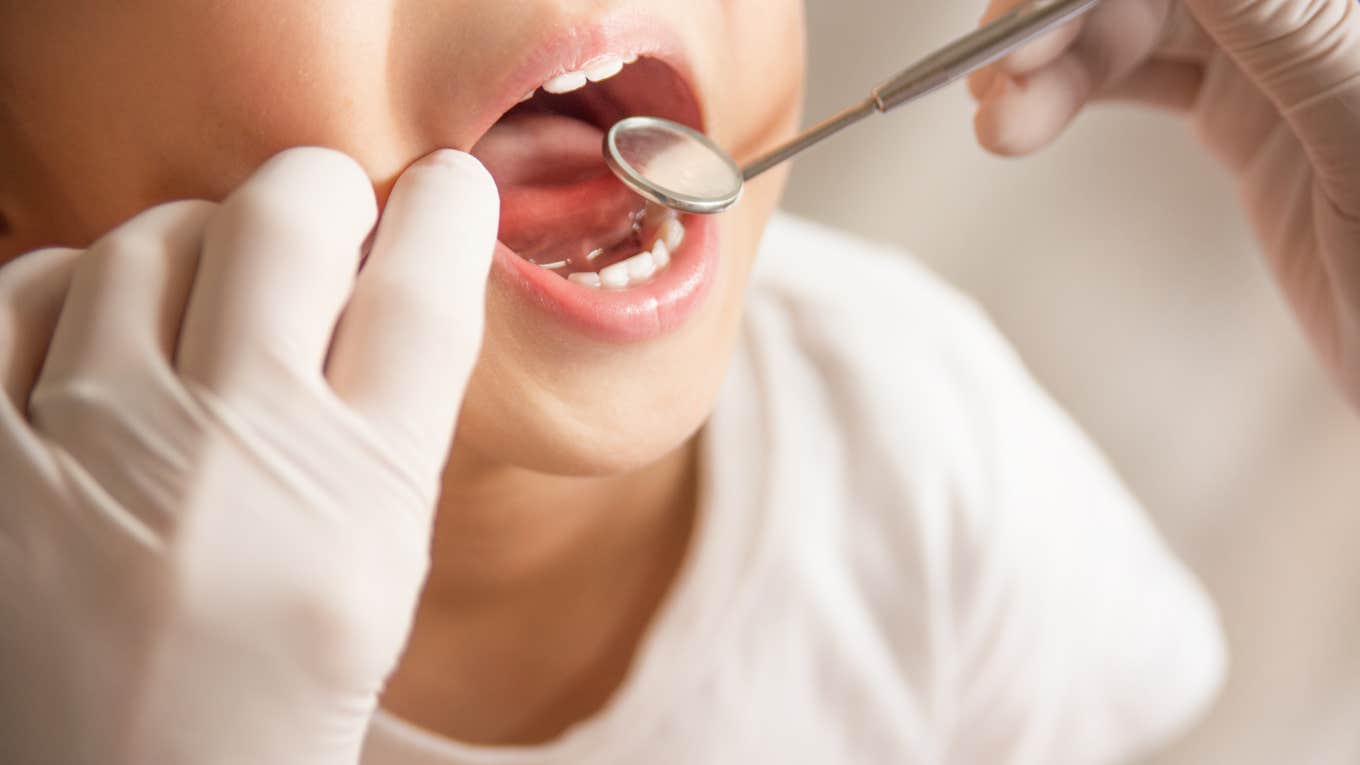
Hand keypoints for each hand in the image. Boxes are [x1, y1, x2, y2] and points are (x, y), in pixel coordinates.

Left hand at [0, 147, 498, 763]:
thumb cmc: (271, 691)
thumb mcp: (376, 568)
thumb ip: (389, 422)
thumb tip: (385, 264)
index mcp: (359, 500)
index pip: (422, 293)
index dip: (445, 210)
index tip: (446, 187)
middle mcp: (230, 455)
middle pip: (285, 219)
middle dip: (317, 190)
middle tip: (323, 214)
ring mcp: (90, 449)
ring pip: (153, 237)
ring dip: (198, 245)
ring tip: (205, 301)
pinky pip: (27, 287)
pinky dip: (76, 287)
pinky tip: (101, 336)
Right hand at [968, 0, 1359, 406]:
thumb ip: (1279, 9)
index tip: (1023, 17)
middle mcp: (1319, 7)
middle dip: (1062, 13)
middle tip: (993, 75)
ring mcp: (1287, 50)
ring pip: (1140, 18)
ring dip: (1054, 61)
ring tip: (996, 125)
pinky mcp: (1256, 108)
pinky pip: (1147, 68)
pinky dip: (1078, 89)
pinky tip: (1028, 119)